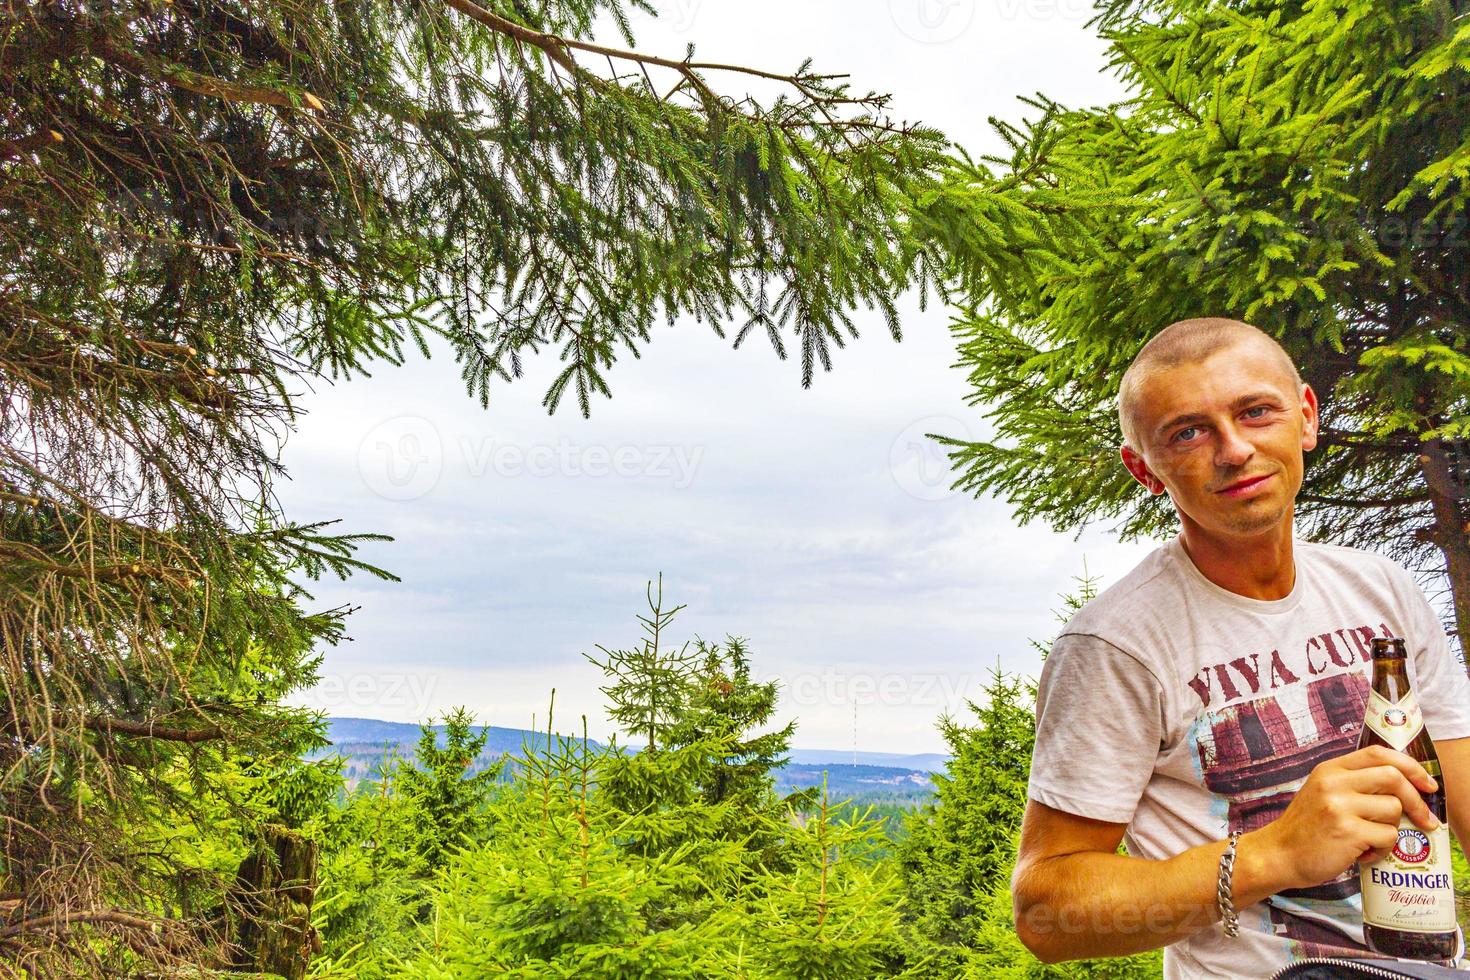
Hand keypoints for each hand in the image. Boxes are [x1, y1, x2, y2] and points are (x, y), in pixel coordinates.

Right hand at [1250, 745, 1439, 890]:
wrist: (1278, 854)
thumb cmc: (1306, 829)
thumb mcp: (1323, 793)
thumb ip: (1354, 784)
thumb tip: (1405, 788)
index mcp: (1330, 770)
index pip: (1378, 753)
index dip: (1410, 766)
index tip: (1427, 784)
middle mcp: (1333, 782)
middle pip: (1393, 778)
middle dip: (1417, 801)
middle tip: (1425, 820)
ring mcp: (1339, 806)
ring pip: (1394, 810)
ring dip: (1391, 830)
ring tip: (1371, 841)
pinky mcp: (1347, 831)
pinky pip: (1388, 837)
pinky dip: (1383, 850)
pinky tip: (1363, 854)